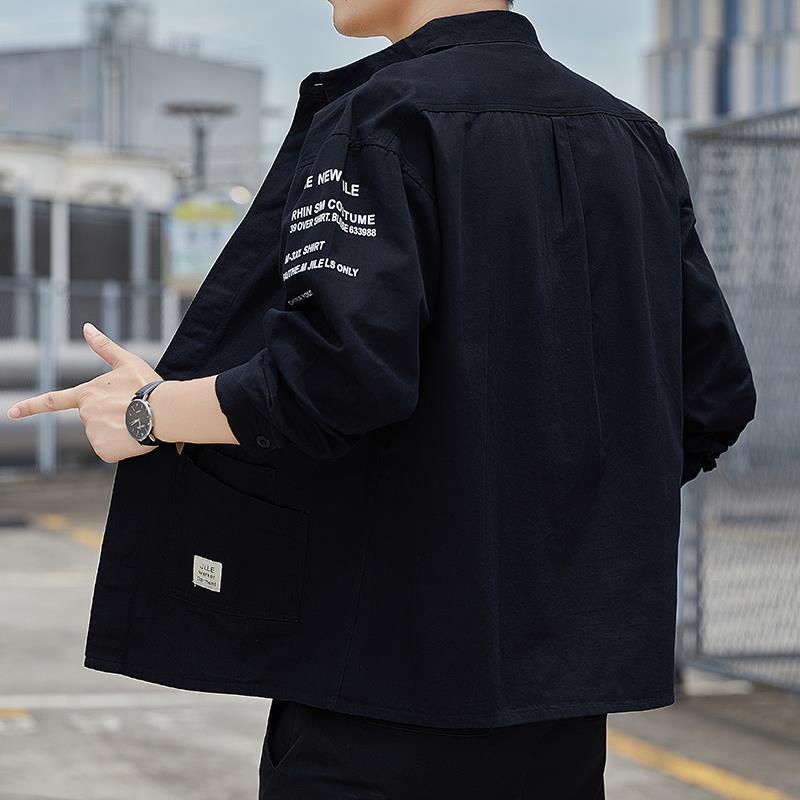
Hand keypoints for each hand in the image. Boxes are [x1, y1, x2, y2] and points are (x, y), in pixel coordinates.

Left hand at [6, 322, 164, 462]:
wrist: (164, 411)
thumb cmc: (146, 386)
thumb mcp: (126, 362)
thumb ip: (104, 347)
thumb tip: (87, 327)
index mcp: (87, 394)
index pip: (53, 401)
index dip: (31, 407)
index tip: (11, 412)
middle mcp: (85, 414)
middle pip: (95, 419)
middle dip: (111, 417)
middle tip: (132, 411)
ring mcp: (93, 434)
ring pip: (104, 435)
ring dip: (118, 431)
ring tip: (135, 422)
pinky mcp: (104, 450)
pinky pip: (111, 451)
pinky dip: (122, 447)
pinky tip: (133, 437)